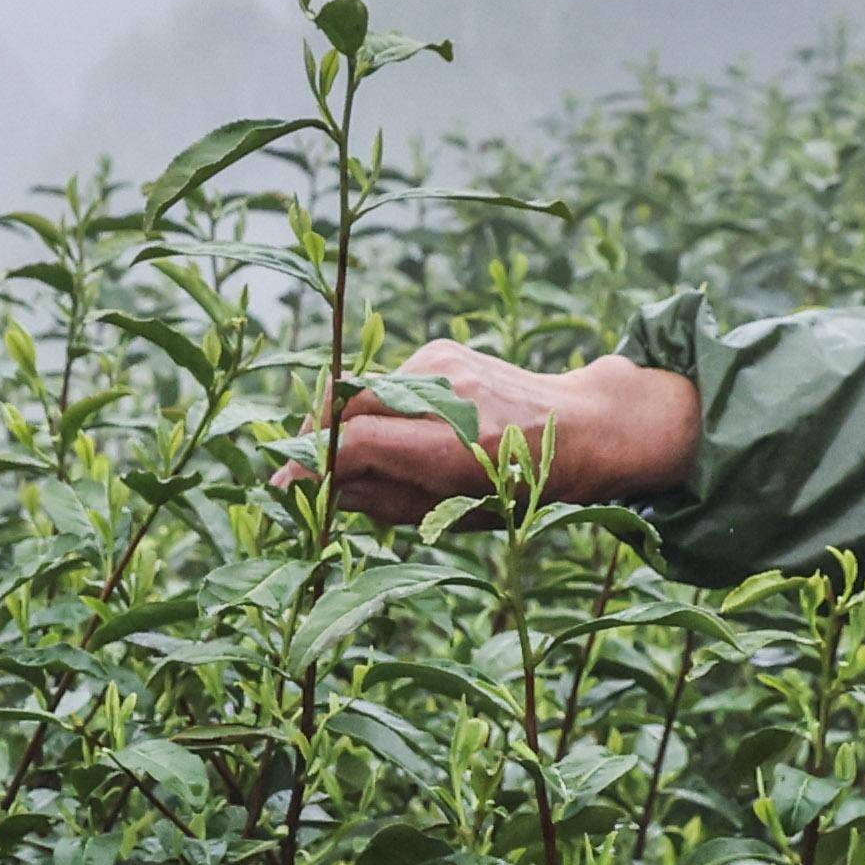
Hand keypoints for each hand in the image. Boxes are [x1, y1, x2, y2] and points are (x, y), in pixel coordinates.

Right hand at [322, 344, 701, 522]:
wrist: (580, 427)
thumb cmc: (519, 487)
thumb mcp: (452, 514)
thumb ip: (382, 500)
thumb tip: (319, 491)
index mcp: (451, 444)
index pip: (356, 441)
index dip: (314, 464)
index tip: (284, 484)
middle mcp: (443, 393)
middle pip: (344, 405)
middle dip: (315, 438)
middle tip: (306, 473)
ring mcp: (440, 363)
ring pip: (359, 390)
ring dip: (343, 423)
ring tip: (349, 459)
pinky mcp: (440, 350)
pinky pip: (385, 380)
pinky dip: (374, 408)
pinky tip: (395, 433)